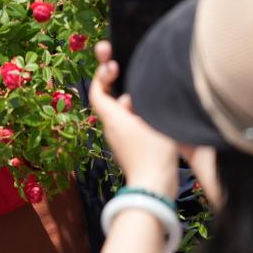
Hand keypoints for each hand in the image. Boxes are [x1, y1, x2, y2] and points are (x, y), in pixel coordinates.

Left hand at [89, 41, 179, 196]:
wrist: (154, 188)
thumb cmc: (155, 153)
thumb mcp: (154, 120)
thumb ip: (144, 102)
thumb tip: (134, 92)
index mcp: (113, 119)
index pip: (98, 92)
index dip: (101, 75)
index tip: (112, 63)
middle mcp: (112, 128)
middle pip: (107, 99)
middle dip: (112, 81)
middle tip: (118, 63)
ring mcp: (119, 139)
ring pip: (118, 111)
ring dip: (127, 97)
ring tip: (143, 87)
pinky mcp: (128, 148)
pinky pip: (127, 123)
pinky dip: (134, 112)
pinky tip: (150, 111)